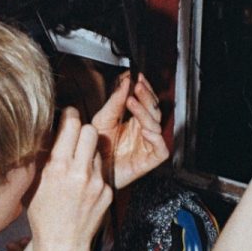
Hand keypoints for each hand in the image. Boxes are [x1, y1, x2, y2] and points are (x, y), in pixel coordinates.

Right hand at [27, 108, 112, 250]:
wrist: (63, 246)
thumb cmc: (44, 218)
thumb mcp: (36, 185)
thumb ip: (46, 159)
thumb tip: (50, 135)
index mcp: (59, 168)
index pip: (71, 125)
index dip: (70, 115)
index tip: (68, 114)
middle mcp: (80, 172)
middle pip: (90, 130)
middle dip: (82, 130)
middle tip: (75, 137)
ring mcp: (97, 182)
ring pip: (97, 151)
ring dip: (88, 153)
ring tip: (77, 168)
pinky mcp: (108, 192)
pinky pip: (102, 172)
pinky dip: (94, 174)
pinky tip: (84, 188)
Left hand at [92, 72, 168, 188]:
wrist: (91, 173)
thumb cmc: (97, 149)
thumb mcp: (103, 120)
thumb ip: (114, 101)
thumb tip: (124, 82)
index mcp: (134, 120)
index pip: (146, 101)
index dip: (145, 89)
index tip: (137, 77)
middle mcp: (143, 131)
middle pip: (154, 110)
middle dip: (146, 97)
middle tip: (137, 87)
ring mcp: (147, 145)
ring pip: (156, 125)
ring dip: (146, 113)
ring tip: (132, 103)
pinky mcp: (149, 160)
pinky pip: (161, 149)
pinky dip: (156, 139)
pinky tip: (145, 130)